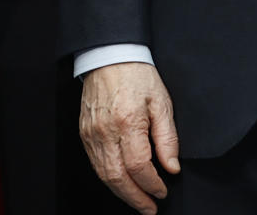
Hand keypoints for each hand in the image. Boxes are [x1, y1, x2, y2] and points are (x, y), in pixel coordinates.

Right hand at [79, 62, 180, 213]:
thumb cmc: (137, 75)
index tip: (163, 191)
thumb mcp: (162, 102)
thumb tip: (171, 166)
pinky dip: (109, 179)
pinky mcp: (85, 134)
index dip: (152, 184)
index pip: (139, 166)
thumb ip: (167, 138)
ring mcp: (92, 134)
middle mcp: (106, 132)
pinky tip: (122, 184)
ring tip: (139, 201)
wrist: (110, 56)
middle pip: (118, 177)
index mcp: (128, 122)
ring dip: (122, 193)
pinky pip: (96, 165)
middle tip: (150, 207)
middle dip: (136, 198)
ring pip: (104, 175)